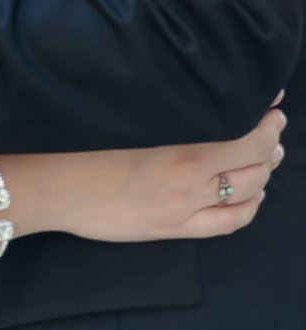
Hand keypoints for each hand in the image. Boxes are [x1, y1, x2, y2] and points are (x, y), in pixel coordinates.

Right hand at [16, 106, 285, 244]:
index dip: (267, 124)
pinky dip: (249, 207)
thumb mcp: (129, 119)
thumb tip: (199, 100)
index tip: (273, 105)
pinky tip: (250, 195)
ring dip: (264, 175)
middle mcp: (188, 181)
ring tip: (267, 157)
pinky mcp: (174, 229)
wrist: (55, 185)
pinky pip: (229, 223)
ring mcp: (184, 209)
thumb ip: (169, 116)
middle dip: (270, 146)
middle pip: (252, 167)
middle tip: (274, 128)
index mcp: (179, 149)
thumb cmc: (82, 142)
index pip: (244, 139)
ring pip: (247, 195)